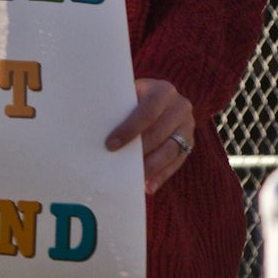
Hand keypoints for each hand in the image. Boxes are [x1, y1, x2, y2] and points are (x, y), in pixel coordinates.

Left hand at [106, 78, 196, 193]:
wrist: (157, 97)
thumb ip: (116, 105)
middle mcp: (180, 106)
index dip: (129, 129)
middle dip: (139, 151)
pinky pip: (177, 162)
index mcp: (162, 91)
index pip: (148, 112)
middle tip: (120, 166)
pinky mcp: (190, 142)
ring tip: (135, 179)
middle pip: (160, 133)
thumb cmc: (132, 98)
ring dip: (152, 167)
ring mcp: (188, 125)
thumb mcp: (127, 94)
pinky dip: (161, 175)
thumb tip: (87, 126)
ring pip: (171, 150)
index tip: (110, 145)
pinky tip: (148, 187)